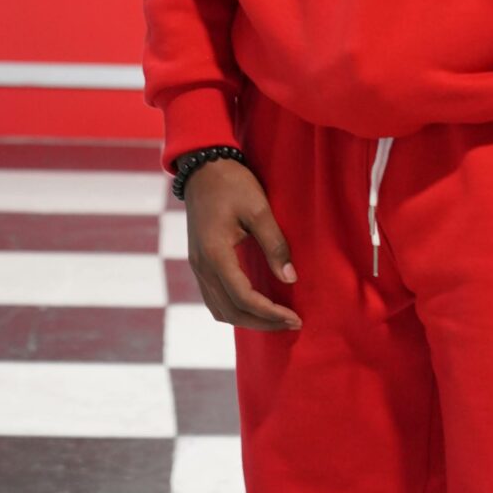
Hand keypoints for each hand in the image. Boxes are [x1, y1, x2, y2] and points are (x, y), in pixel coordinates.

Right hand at [183, 157, 301, 331]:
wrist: (203, 168)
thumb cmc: (232, 184)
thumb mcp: (259, 208)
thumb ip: (274, 244)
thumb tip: (290, 278)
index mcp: (215, 254)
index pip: (243, 298)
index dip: (270, 313)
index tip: (295, 318)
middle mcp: (202, 266)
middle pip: (230, 312)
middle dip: (262, 323)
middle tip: (292, 323)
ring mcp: (197, 266)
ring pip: (219, 310)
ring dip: (248, 320)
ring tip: (276, 320)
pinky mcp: (199, 262)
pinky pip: (214, 298)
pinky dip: (235, 309)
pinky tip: (255, 306)